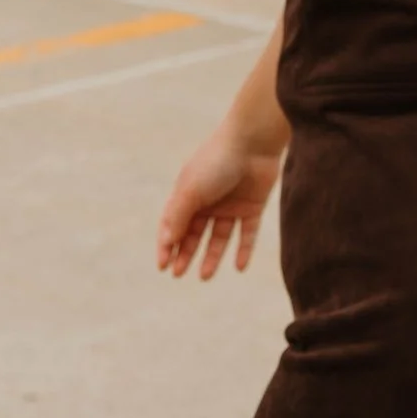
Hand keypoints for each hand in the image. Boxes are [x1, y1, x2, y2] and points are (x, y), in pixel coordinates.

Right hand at [156, 122, 283, 280]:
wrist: (253, 141)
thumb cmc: (217, 161)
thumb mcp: (191, 190)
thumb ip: (178, 217)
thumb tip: (165, 243)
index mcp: (188, 194)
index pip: (173, 224)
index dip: (166, 245)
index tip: (163, 266)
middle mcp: (208, 201)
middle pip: (194, 233)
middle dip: (185, 253)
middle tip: (179, 274)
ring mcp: (230, 204)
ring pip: (219, 237)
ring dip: (212, 256)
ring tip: (204, 276)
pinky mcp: (253, 207)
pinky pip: (247, 233)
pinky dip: (244, 250)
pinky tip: (239, 267)